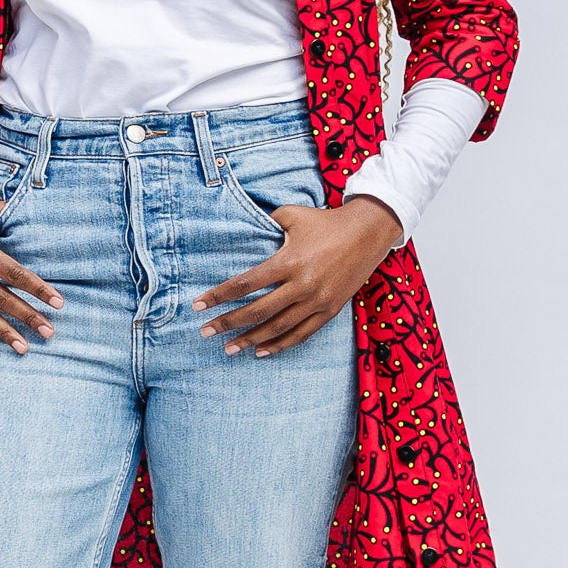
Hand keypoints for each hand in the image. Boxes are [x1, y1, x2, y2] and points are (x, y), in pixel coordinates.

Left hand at [192, 197, 401, 356]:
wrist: (368, 233)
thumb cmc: (325, 222)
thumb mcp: (292, 215)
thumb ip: (265, 222)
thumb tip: (241, 229)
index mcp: (289, 261)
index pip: (246, 283)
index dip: (219, 295)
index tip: (198, 305)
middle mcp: (302, 284)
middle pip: (257, 311)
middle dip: (227, 323)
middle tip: (205, 332)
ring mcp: (317, 301)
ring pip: (277, 328)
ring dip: (250, 340)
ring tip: (228, 348)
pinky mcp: (330, 310)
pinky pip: (301, 334)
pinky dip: (280, 346)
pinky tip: (261, 351)